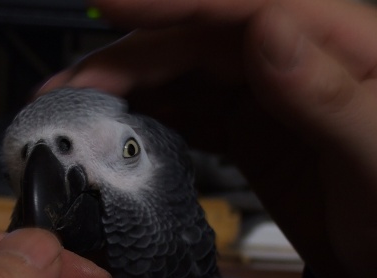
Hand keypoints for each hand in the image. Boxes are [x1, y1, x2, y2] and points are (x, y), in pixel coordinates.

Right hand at [42, 0, 376, 277]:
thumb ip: (329, 95)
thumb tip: (267, 29)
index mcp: (337, 44)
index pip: (243, 6)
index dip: (170, 3)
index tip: (107, 3)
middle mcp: (294, 61)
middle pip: (198, 41)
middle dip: (128, 59)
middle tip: (69, 91)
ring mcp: (269, 99)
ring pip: (186, 76)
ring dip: (129, 87)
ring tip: (77, 109)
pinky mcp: (252, 135)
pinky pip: (193, 115)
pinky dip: (152, 118)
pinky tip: (121, 129)